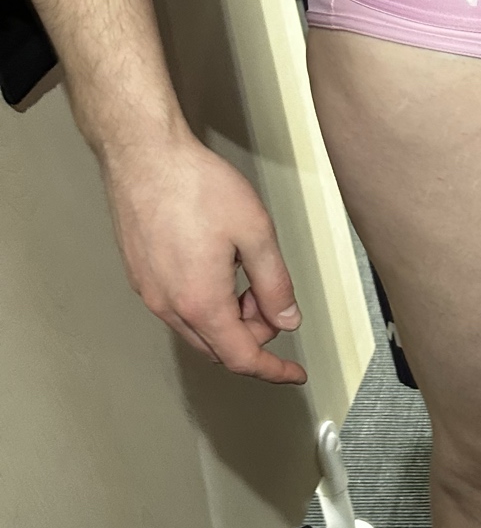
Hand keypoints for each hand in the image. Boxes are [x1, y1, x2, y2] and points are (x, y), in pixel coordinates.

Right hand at [101, 130, 306, 385]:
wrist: (143, 154)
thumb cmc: (194, 185)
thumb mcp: (255, 234)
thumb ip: (276, 284)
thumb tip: (287, 318)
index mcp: (200, 302)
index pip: (242, 357)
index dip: (273, 370)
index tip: (293, 373)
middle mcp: (169, 305)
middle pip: (220, 347)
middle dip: (254, 335)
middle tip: (273, 300)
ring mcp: (150, 292)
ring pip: (198, 329)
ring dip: (230, 318)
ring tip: (247, 277)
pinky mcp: (141, 275)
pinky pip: (179, 308)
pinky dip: (207, 304)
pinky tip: (220, 269)